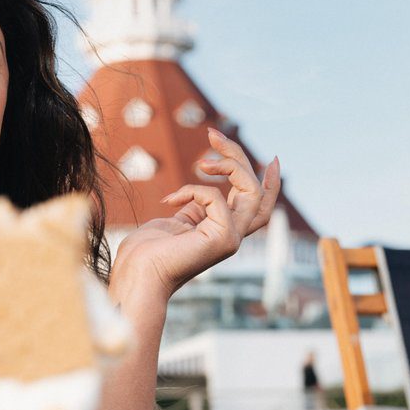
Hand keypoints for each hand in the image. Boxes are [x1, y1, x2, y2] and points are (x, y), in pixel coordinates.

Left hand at [111, 128, 280, 306]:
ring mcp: (232, 238)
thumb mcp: (177, 219)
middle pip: (256, 191)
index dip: (269, 182)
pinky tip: (170, 202)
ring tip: (201, 160)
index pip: (258, 206)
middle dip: (238, 157)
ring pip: (251, 190)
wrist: (138, 274)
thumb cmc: (147, 251)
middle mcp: (233, 235)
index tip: (272, 159)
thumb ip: (196, 206)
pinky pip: (214, 196)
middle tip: (212, 134)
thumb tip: (204, 186)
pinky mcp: (224, 238)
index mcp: (223, 231)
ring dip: (229, 164)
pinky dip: (191, 190)